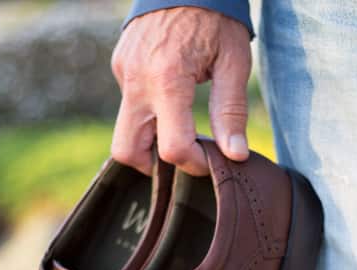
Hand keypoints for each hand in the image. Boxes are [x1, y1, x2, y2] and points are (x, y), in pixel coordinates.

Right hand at [110, 7, 251, 175]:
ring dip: (151, 138)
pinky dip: (149, 112)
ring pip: (126, 130)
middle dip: (154, 166)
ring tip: (183, 125)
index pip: (172, 149)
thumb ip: (231, 111)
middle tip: (186, 156)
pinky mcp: (121, 65)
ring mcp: (124, 73)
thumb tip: (235, 155)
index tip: (211, 160)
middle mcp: (137, 81)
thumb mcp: (233, 62)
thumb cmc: (216, 16)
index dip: (194, 164)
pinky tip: (173, 95)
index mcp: (168, 80)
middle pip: (127, 151)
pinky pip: (129, 103)